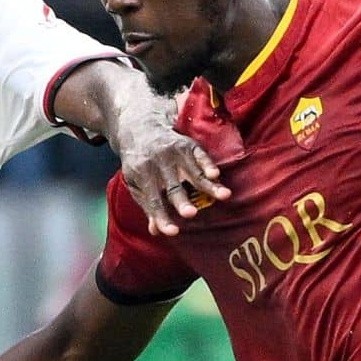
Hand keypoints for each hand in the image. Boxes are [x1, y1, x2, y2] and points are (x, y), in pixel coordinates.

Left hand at [113, 96, 229, 236]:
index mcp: (143, 175)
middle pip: (173, 186)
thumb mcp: (137, 184)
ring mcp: (174, 153)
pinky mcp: (188, 144)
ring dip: (208, 185)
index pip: (153, 200)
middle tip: (191, 214)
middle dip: (182, 200)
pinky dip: (209, 164)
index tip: (173, 232)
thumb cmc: (140, 163)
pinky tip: (217, 175)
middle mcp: (159, 164)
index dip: (162, 216)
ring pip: (193, 172)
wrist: (140, 128)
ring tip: (224, 196)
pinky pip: (200, 155)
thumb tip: (156, 231)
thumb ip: (148, 206)